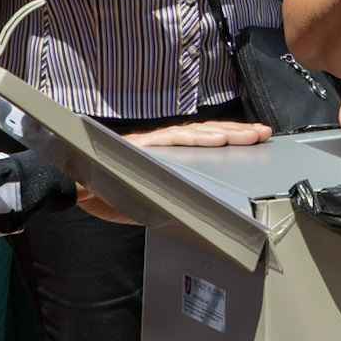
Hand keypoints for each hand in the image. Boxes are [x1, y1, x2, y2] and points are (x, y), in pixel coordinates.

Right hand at [76, 122, 270, 222]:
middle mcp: (165, 144)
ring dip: (224, 133)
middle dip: (238, 133)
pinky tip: (214, 139)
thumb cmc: (112, 190)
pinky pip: (173, 140)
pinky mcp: (142, 145)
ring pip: (196, 133)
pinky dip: (195, 138)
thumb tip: (202, 207)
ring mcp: (155, 142)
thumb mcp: (154, 196)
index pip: (207, 141)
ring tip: (247, 135)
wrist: (78, 183)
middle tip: (262, 133)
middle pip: (208, 134)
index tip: (256, 138)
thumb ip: (176, 194)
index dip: (233, 138)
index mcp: (171, 154)